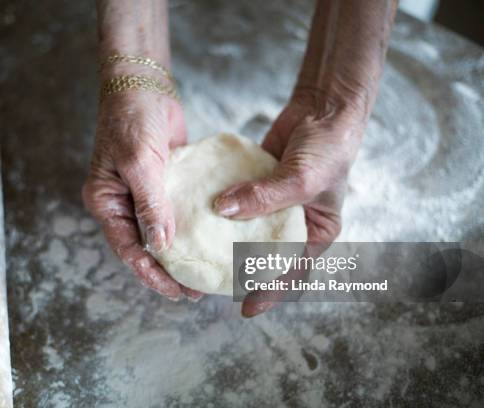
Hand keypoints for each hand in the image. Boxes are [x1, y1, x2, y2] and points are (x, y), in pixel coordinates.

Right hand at [82, 90, 202, 301]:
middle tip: (194, 291)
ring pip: (162, 232)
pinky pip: (176, 211)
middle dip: (167, 269)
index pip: (128, 248)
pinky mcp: (165, 183)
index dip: (151, 273)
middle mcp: (123, 203)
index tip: (176, 291)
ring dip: (180, 252)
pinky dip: (189, 226)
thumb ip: (151, 205)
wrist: (143, 86)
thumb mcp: (139, 164)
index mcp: (107, 203)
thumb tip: (162, 245)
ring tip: (202, 272)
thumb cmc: (131, 121)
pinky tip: (208, 239)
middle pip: (145, 246)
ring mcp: (144, 194)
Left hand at [213, 89, 366, 315]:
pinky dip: (221, 207)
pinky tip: (199, 214)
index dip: (270, 292)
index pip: (291, 271)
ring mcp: (272, 204)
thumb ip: (264, 197)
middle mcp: (293, 223)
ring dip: (225, 239)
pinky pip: (237, 200)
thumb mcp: (302, 179)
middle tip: (211, 283)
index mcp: (315, 233)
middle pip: (264, 254)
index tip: (245, 309)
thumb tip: (221, 209)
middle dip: (240, 270)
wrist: (324, 107)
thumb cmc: (328, 149)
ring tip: (198, 253)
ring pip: (246, 228)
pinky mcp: (257, 185)